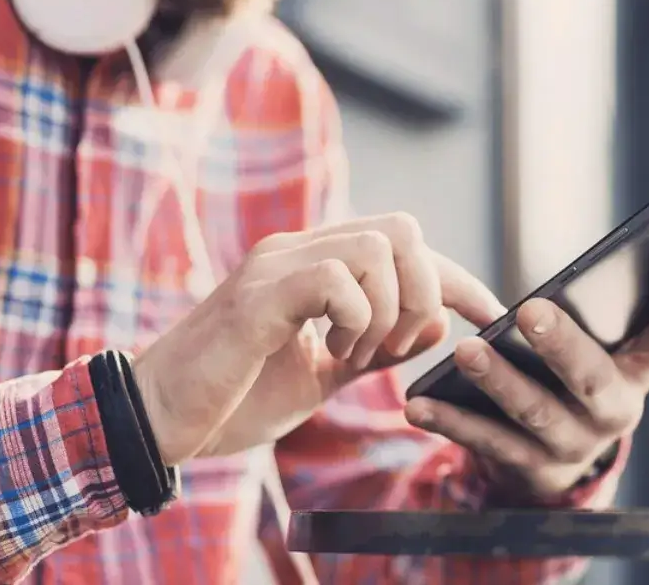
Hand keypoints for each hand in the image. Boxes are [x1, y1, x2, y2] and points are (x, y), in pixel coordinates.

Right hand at [132, 213, 503, 465]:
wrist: (155, 418)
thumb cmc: (236, 395)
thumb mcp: (325, 373)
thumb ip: (378, 345)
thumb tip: (438, 321)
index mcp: (316, 264)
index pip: (405, 246)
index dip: (457, 276)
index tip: (493, 312)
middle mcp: (298, 249)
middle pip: (402, 229)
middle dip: (426, 290)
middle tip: (401, 345)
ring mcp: (276, 265)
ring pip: (378, 245)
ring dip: (390, 310)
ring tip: (360, 355)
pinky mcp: (257, 295)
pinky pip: (337, 279)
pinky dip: (356, 320)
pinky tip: (334, 354)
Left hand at [405, 258, 648, 497]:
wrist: (559, 453)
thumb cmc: (582, 363)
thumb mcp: (605, 339)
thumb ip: (606, 302)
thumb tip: (600, 252)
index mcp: (644, 366)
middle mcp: (617, 408)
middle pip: (595, 379)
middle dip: (563, 346)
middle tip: (530, 310)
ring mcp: (575, 442)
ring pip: (537, 413)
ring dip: (499, 381)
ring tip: (465, 352)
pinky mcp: (530, 466)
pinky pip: (487, 442)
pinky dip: (451, 420)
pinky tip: (419, 404)